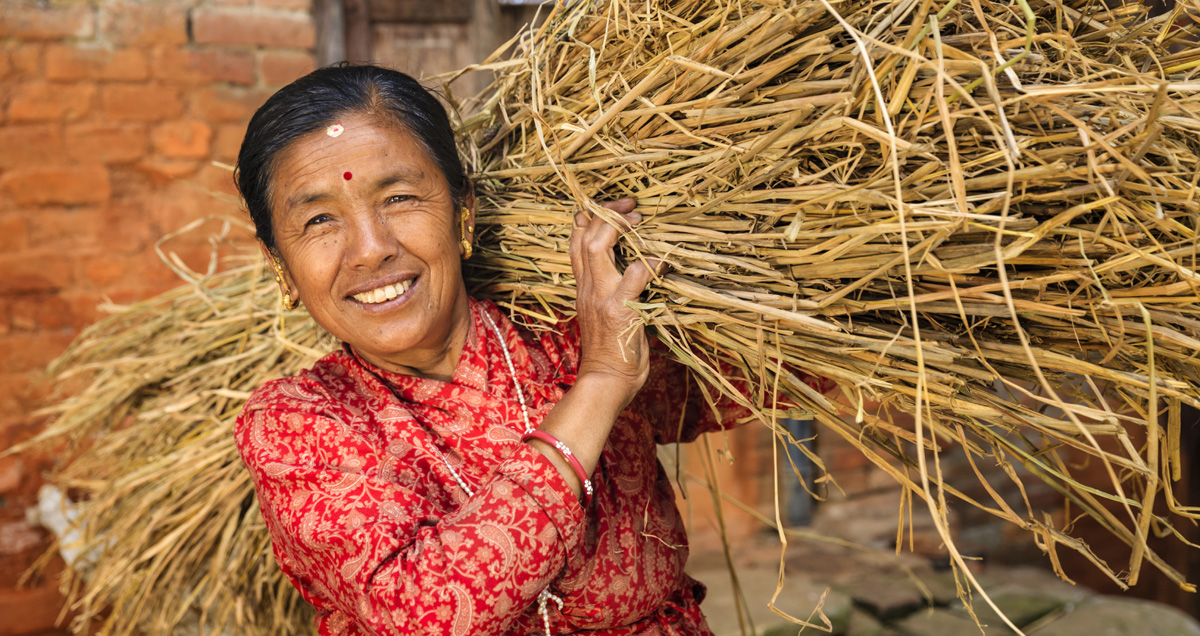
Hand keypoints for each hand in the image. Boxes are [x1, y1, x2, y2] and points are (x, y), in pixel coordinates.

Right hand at [570, 197, 660, 407]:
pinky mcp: (621, 311)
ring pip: (598, 248)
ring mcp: (602, 299)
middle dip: (607, 212)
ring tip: (638, 218)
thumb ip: (610, 292)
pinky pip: (635, 276)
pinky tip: (664, 261)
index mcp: (583, 288)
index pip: (576, 243)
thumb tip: (633, 272)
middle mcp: (588, 289)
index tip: (605, 206)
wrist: (604, 382)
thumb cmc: (610, 353)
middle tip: (630, 204)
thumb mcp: (602, 315)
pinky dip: (651, 264)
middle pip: (585, 237)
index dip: (588, 218)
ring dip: (620, 227)